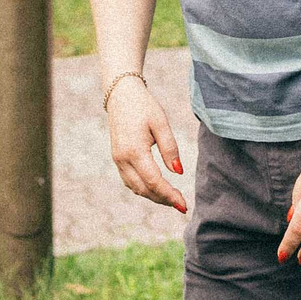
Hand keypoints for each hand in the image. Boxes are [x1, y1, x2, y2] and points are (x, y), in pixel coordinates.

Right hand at [106, 74, 185, 212]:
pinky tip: (156, 188)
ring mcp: (117, 159)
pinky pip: (129, 181)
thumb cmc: (143, 106)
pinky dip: (143, 189)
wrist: (121, 94)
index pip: (154, 181)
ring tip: (172, 199)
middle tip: (181, 205)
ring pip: (135, 188)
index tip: (184, 205)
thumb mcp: (161, 123)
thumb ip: (170, 148)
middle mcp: (122, 159)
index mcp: (134, 150)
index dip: (169, 195)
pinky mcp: (117, 158)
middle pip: (143, 189)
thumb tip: (178, 172)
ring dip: (153, 196)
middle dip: (163, 200)